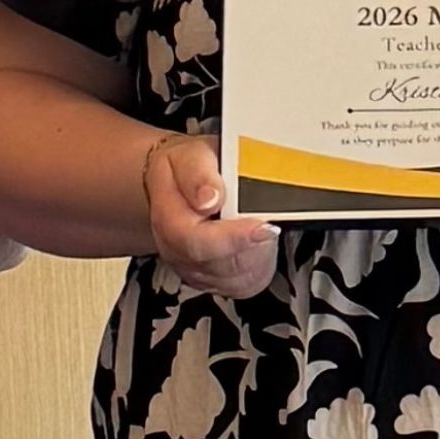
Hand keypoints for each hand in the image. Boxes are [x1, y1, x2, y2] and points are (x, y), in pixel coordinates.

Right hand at [144, 134, 279, 297]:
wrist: (179, 181)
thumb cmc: (187, 167)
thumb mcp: (190, 154)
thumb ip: (198, 174)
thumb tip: (209, 198)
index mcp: (168, 218)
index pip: (196, 242)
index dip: (234, 238)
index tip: (263, 227)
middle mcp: (177, 252)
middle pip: (221, 265)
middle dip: (254, 245)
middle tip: (271, 221)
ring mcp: (194, 270)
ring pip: (236, 279)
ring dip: (259, 254)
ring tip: (264, 225)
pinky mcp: (214, 281)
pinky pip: (244, 285)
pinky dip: (260, 264)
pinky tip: (260, 242)